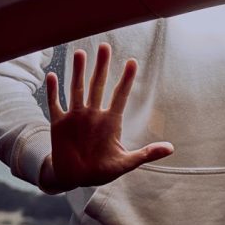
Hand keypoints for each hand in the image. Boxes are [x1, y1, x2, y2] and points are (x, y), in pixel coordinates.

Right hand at [39, 43, 172, 192]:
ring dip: (78, 72)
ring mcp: (75, 117)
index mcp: (110, 122)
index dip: (126, 80)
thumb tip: (171, 148)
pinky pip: (55, 104)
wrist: (75, 178)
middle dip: (101, 66)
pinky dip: (53, 91)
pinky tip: (52, 75)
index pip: (120, 96)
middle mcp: (93, 115)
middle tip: (105, 46)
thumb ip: (146, 154)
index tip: (133, 62)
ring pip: (77, 89)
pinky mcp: (59, 124)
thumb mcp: (125, 163)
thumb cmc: (101, 170)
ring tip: (81, 53)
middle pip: (98, 85)